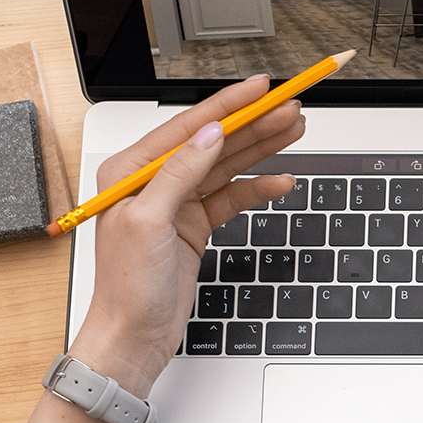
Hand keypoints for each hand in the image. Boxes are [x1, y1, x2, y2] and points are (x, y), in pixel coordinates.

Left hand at [72, 75, 304, 394]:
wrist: (134, 334)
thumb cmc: (127, 284)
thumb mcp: (149, 221)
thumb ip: (180, 173)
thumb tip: (209, 133)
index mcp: (131, 170)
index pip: (188, 126)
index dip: (228, 105)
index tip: (259, 87)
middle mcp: (155, 180)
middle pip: (215, 142)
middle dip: (255, 124)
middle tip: (291, 109)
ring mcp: (178, 203)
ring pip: (228, 166)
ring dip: (262, 149)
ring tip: (295, 130)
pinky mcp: (196, 225)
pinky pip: (232, 198)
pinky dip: (257, 189)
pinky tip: (281, 180)